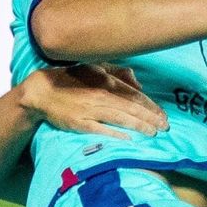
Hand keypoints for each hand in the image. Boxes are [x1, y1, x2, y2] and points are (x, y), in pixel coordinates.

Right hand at [18, 64, 167, 138]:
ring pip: (120, 118)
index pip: (135, 96)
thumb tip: (138, 84)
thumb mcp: (94, 68)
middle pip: (132, 108)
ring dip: (139, 126)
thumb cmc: (69, 79)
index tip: (163, 115)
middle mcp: (100, 95)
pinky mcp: (79, 122)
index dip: (151, 107)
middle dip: (151, 118)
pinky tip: (129, 138)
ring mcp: (89, 109)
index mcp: (106, 81)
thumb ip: (118, 74)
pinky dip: (115, 134)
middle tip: (165, 127)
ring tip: (153, 132)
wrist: (41, 90)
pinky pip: (100, 129)